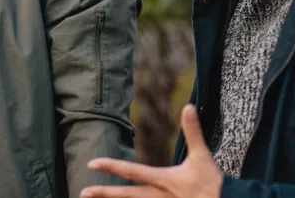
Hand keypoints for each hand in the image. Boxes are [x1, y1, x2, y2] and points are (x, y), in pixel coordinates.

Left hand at [80, 104, 222, 197]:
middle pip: (126, 196)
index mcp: (163, 181)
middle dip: (104, 194)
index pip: (132, 171)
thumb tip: (188, 106)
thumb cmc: (212, 184)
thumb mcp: (202, 156)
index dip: (111, 166)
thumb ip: (192, 132)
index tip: (92, 163)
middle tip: (83, 192)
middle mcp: (158, 197)